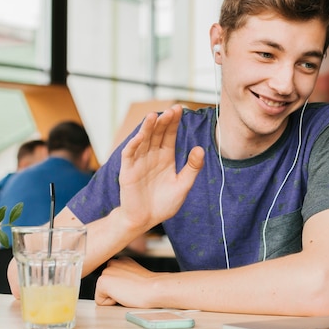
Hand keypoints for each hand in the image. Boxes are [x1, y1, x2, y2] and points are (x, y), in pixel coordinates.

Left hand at [94, 257, 161, 306]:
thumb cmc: (149, 286)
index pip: (112, 280)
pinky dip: (110, 302)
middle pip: (105, 287)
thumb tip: (119, 284)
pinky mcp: (102, 281)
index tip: (134, 285)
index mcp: (122, 260)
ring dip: (114, 296)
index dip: (122, 288)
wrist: (153, 288)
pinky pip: (100, 301)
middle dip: (116, 291)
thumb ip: (125, 275)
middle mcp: (112, 263)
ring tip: (127, 291)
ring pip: (102, 293)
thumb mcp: (136, 276)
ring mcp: (106, 271)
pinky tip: (123, 294)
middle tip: (130, 289)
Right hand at [118, 104, 204, 233]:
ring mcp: (139, 162)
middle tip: (172, 109)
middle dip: (164, 121)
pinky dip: (134, 144)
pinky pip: (129, 154)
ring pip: (143, 140)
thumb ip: (192, 168)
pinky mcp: (128, 171)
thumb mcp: (183, 185)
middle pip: (157, 134)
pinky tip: (140, 135)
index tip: (180, 108)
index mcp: (165, 157)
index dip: (174, 122)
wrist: (145, 220)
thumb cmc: (164, 204)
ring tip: (155, 116)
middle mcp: (152, 156)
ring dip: (148, 128)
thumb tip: (201, 149)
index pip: (169, 135)